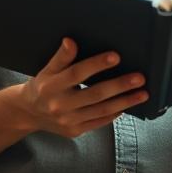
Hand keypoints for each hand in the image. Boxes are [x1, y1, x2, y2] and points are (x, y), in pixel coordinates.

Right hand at [12, 38, 147, 137]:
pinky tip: (127, 105)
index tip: (116, 56)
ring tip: (142, 93)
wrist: (28, 113)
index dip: (96, 64)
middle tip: (140, 78)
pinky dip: (114, 114)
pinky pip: (99, 122)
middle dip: (120, 85)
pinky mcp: (75, 131)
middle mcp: (60, 105)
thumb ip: (60, 57)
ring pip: (101, 110)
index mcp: (52, 85)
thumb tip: (71, 41)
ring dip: (124, 102)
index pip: (77, 73)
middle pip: (95, 94)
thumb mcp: (47, 69)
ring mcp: (68, 120)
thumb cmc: (42, 86)